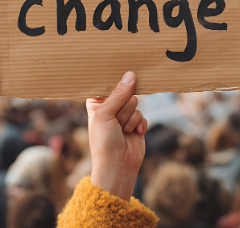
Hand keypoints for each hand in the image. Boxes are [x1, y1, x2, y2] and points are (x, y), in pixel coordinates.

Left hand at [87, 71, 147, 200]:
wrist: (117, 166)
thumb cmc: (104, 141)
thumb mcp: (106, 114)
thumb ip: (119, 94)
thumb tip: (131, 75)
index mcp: (97, 102)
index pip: (107, 84)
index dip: (114, 82)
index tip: (121, 74)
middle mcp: (110, 106)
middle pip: (125, 92)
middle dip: (123, 107)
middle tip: (116, 121)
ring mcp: (123, 115)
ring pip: (135, 103)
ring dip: (130, 118)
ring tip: (123, 131)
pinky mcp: (135, 123)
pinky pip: (143, 114)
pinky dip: (140, 124)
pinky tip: (135, 134)